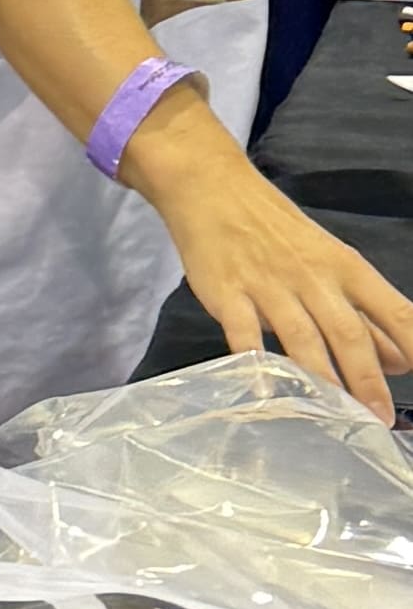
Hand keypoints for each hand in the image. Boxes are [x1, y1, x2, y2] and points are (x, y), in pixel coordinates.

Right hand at [126, 109, 412, 411]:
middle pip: (348, 332)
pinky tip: (263, 391)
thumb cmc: (278, 231)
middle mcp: (314, 277)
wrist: (213, 187)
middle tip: (380, 421)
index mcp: (347, 268)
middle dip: (368, 380)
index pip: (395, 310)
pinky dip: (254, 362)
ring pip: (302, 337)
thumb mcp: (331, 263)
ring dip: (323, 380)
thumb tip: (401, 361)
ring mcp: (269, 286)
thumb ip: (363, 314)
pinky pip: (243, 333)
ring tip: (337, 419)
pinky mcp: (228, 293)